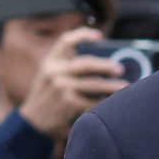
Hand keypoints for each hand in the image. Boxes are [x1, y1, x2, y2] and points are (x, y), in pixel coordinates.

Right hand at [23, 31, 125, 147]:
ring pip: (94, 84)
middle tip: (120, 69)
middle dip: (105, 65)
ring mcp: (61, 88)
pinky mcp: (68, 104)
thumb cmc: (48, 96)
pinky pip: (93, 101)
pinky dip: (104, 102)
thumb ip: (68, 67)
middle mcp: (54, 72)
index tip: (99, 36)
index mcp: (50, 61)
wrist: (33, 122)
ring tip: (125, 87)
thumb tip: (105, 65)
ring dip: (112, 86)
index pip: (66, 41)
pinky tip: (112, 104)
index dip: (83, 35)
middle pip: (86, 63)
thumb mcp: (50, 76)